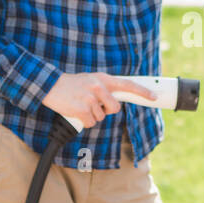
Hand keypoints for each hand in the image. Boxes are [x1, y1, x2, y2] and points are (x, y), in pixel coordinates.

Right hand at [41, 72, 157, 128]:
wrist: (50, 85)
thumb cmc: (72, 85)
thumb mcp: (91, 80)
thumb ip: (105, 88)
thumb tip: (116, 102)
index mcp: (103, 79)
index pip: (127, 84)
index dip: (142, 91)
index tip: (153, 96)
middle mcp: (98, 87)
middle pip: (115, 108)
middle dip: (106, 111)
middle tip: (94, 105)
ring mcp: (90, 98)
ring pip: (100, 117)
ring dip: (92, 115)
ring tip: (80, 105)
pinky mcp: (81, 109)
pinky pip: (90, 123)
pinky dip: (84, 122)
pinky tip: (76, 112)